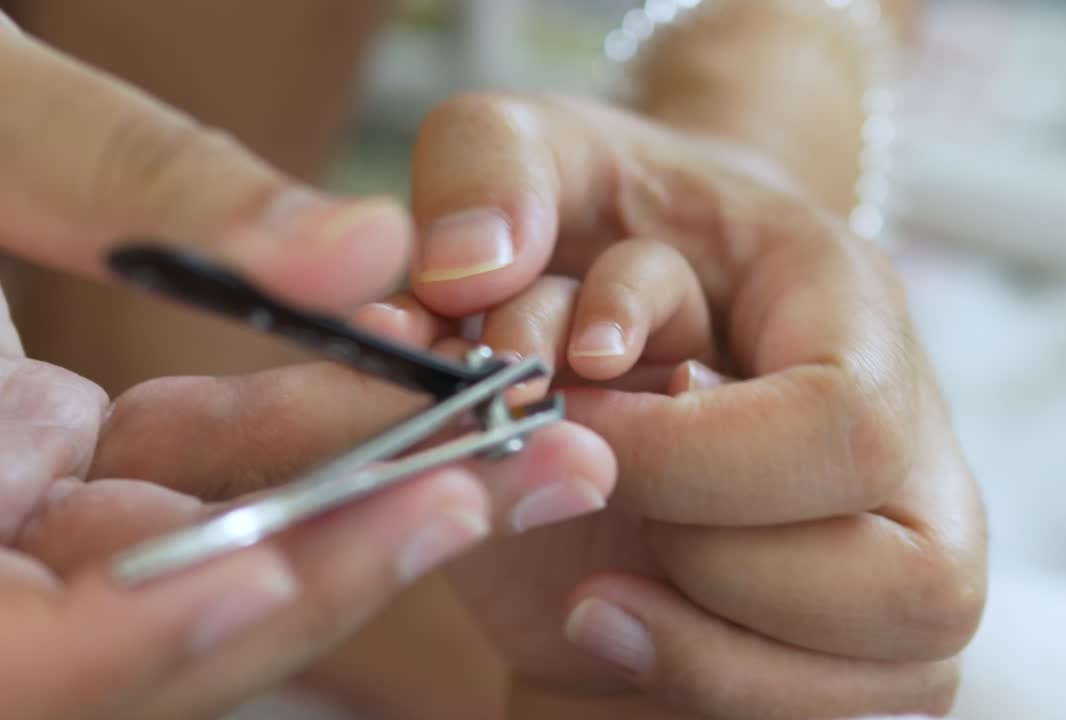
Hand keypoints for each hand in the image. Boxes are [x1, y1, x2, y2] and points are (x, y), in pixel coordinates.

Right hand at [0, 15, 620, 716]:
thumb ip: (130, 176)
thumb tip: (357, 242)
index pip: (15, 657)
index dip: (136, 634)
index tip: (278, 574)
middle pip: (156, 619)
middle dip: (347, 556)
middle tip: (534, 479)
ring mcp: (17, 519)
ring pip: (205, 547)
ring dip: (371, 490)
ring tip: (533, 430)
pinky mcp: (64, 468)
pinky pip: (200, 474)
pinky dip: (307, 433)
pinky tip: (430, 386)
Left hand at [398, 92, 986, 718]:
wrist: (660, 280)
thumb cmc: (615, 217)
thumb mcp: (540, 147)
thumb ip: (489, 173)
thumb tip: (467, 279)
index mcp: (854, 312)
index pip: (841, 424)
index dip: (694, 461)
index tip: (570, 435)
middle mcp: (912, 439)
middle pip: (913, 580)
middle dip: (718, 574)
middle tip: (595, 521)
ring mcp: (902, 541)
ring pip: (899, 674)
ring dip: (722, 665)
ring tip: (594, 605)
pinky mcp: (857, 627)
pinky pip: (837, 715)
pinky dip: (720, 700)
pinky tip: (622, 645)